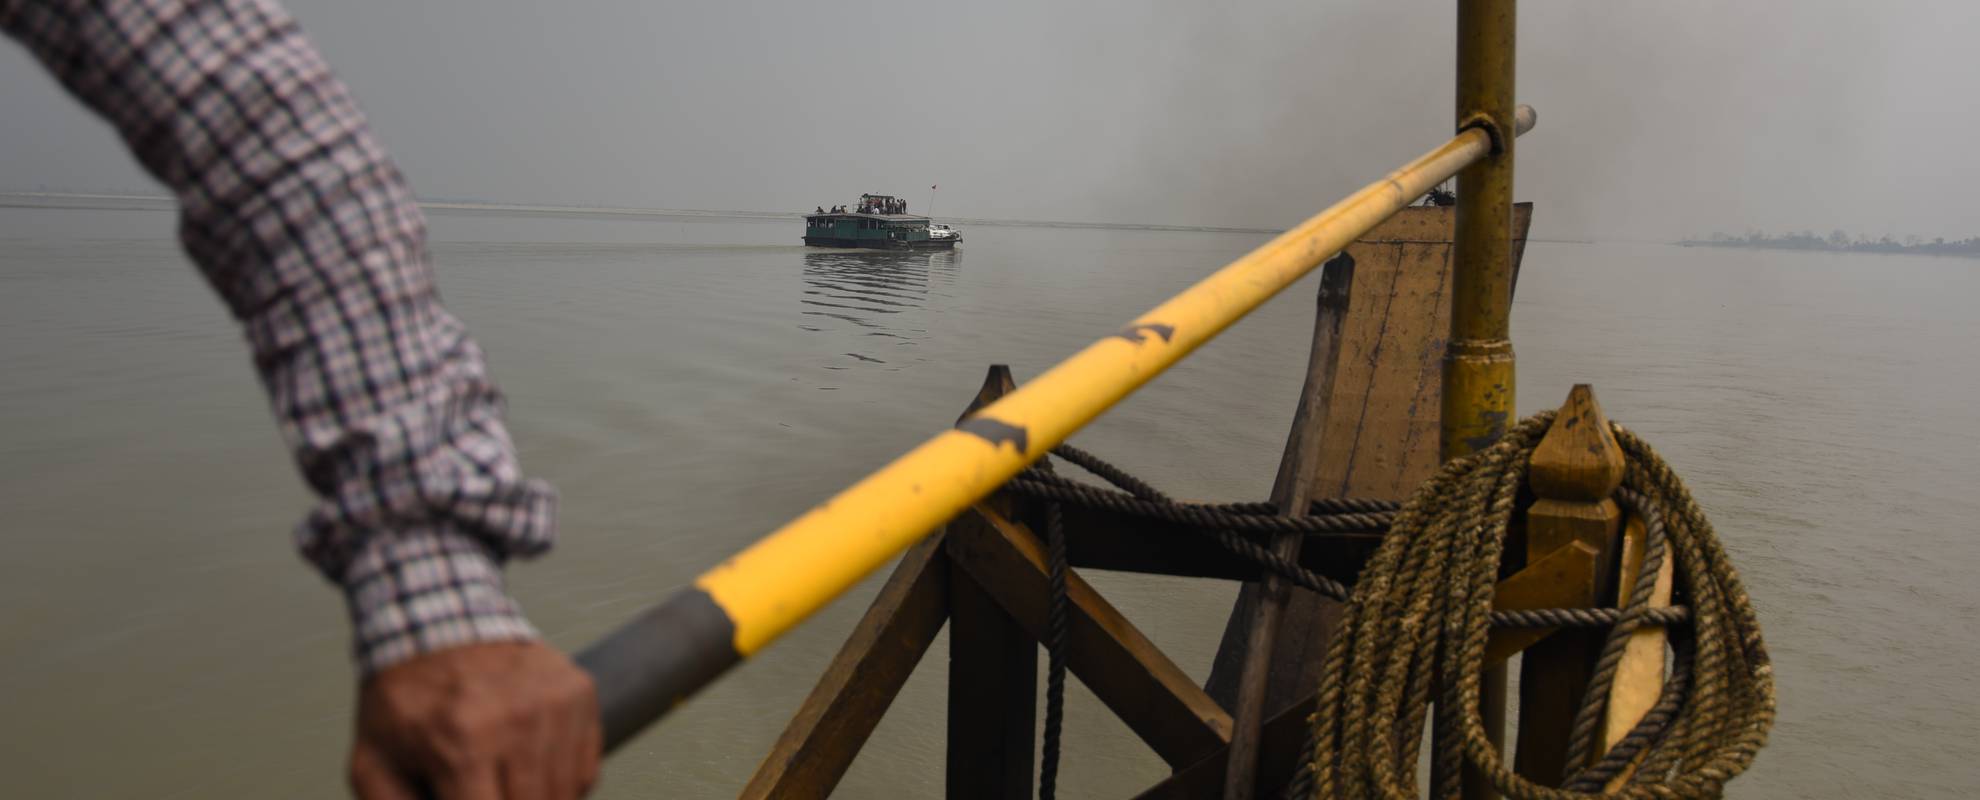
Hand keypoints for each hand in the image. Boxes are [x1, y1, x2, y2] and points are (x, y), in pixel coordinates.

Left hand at [349, 641, 600, 798]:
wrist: (437, 622)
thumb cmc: (403, 700)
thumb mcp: (371, 763)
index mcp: (461, 740)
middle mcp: (517, 720)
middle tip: (486, 796)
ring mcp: (555, 704)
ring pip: (565, 798)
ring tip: (502, 789)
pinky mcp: (579, 693)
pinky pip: (585, 772)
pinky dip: (561, 787)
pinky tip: (527, 772)